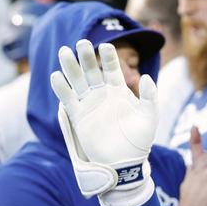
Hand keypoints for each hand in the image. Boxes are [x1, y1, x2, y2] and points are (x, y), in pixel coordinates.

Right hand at [51, 40, 157, 205]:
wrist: (125, 163)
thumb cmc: (140, 140)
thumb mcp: (149, 117)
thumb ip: (150, 96)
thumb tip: (146, 76)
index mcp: (120, 92)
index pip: (112, 69)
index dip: (108, 58)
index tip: (105, 46)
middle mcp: (103, 96)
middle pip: (92, 71)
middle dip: (86, 57)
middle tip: (81, 43)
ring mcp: (89, 105)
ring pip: (77, 82)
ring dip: (70, 68)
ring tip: (64, 52)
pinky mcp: (79, 117)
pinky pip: (68, 100)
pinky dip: (61, 89)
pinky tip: (56, 77)